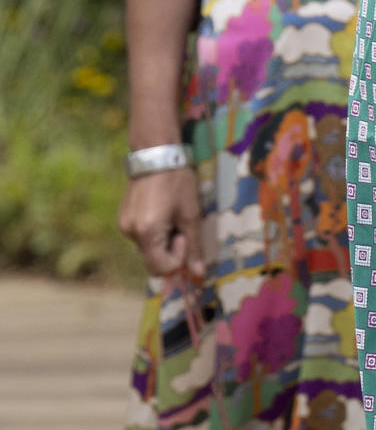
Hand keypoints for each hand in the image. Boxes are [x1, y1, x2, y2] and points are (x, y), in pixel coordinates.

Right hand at [119, 165, 206, 281]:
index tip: (183, 234)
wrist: (157, 154)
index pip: (159, 268)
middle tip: (179, 224)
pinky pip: (141, 236)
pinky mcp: (123, 217)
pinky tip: (161, 211)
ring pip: (148, 247)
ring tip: (170, 215)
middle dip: (170, 248)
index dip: (177, 258)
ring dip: (162, 239)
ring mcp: (123, 224)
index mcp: (146, 233)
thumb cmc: (178, 183)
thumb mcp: (191, 215)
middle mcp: (129, 232)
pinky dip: (154, 231)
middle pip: (153, 258)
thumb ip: (194, 247)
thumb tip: (198, 275)